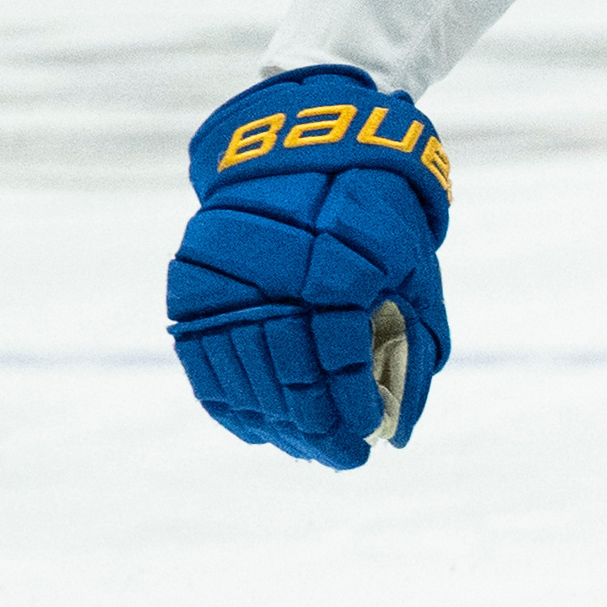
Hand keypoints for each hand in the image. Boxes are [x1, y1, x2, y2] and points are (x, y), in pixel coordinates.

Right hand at [170, 70, 455, 466]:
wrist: (306, 148)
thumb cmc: (376, 220)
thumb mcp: (414, 272)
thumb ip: (412, 348)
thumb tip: (400, 433)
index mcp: (340, 264)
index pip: (340, 359)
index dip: (352, 410)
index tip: (368, 441)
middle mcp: (275, 271)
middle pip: (287, 374)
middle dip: (315, 429)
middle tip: (339, 458)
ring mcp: (226, 276)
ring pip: (242, 373)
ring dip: (275, 423)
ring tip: (303, 447)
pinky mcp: (191, 282)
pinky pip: (201, 359)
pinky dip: (228, 401)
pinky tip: (256, 428)